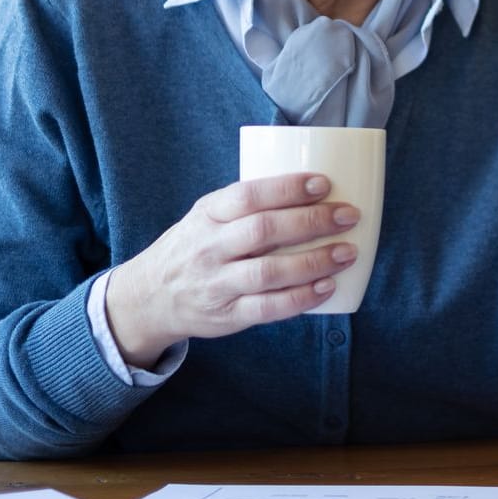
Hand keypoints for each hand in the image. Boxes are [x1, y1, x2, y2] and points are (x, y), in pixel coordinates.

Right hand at [105, 173, 359, 366]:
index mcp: (208, 214)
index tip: (323, 183)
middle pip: (263, 231)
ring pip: (269, 272)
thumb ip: (247, 205)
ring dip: (314, 262)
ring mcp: (217, 283)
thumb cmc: (195, 247)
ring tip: (347, 252)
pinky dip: (302, 298)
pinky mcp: (228, 315)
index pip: (247, 196)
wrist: (149, 297)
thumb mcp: (208, 216)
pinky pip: (268, 308)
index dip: (287, 188)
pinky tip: (328, 287)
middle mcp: (209, 248)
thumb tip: (315, 188)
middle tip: (349, 215)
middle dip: (312, 221)